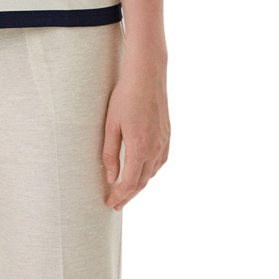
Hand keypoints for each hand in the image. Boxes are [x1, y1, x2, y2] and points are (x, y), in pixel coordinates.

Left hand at [102, 54, 169, 210]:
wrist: (148, 76)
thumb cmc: (125, 96)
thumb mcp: (111, 124)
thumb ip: (110, 153)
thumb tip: (110, 177)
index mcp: (139, 147)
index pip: (130, 182)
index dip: (120, 196)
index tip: (110, 203)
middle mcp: (155, 148)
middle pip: (142, 182)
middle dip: (129, 195)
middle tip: (116, 203)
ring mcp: (164, 142)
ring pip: (152, 173)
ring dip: (140, 185)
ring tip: (127, 190)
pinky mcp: (167, 135)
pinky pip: (160, 161)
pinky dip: (150, 171)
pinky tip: (143, 171)